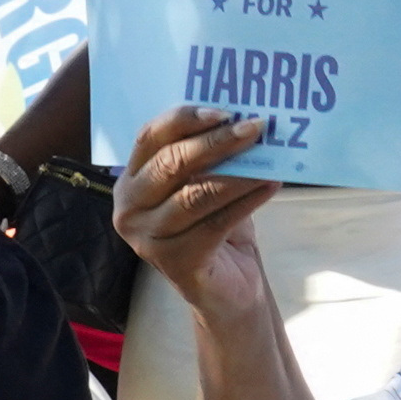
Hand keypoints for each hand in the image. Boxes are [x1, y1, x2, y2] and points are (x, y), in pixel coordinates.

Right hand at [111, 104, 280, 309]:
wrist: (225, 288)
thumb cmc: (214, 227)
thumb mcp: (205, 184)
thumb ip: (210, 157)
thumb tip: (244, 118)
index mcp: (132, 180)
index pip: (150, 137)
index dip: (185, 119)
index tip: (225, 110)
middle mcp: (129, 208)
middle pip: (171, 163)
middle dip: (216, 141)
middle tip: (255, 127)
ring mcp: (147, 238)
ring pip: (195, 193)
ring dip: (238, 172)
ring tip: (270, 158)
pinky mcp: (175, 261)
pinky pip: (216, 222)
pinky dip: (247, 201)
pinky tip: (270, 185)